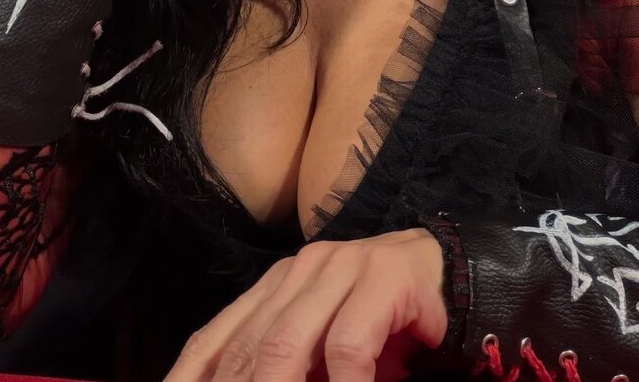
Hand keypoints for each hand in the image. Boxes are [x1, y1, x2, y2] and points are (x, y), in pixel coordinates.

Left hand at [165, 229, 447, 381]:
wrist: (450, 274)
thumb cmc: (384, 323)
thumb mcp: (324, 349)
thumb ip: (291, 366)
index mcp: (276, 286)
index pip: (217, 337)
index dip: (188, 377)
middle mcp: (300, 271)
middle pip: (250, 346)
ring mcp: (341, 267)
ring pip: (288, 342)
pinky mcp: (383, 277)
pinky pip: (349, 344)